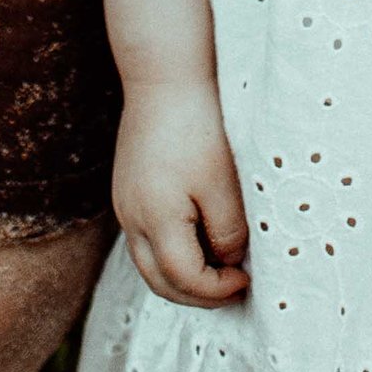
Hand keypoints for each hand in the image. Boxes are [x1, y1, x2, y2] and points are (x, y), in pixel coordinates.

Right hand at [114, 76, 249, 307]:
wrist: (163, 75)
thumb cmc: (197, 124)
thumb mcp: (222, 181)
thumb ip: (227, 230)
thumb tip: (230, 261)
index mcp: (154, 221)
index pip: (184, 279)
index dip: (217, 290)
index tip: (247, 281)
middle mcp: (131, 219)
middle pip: (159, 282)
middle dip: (196, 296)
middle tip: (231, 289)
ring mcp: (125, 204)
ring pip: (149, 263)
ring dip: (182, 276)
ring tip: (219, 268)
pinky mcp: (127, 189)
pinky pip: (145, 239)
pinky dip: (171, 251)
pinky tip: (198, 237)